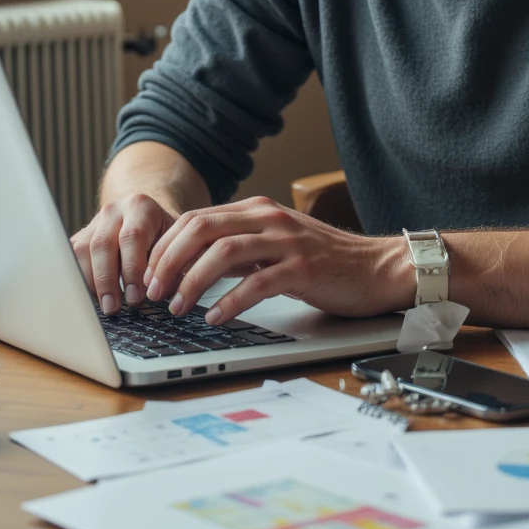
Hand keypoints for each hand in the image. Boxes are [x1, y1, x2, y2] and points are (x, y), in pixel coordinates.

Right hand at [71, 193, 178, 314]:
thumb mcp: (174, 243)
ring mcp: (94, 222)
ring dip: (90, 283)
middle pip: (103, 244)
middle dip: (107, 280)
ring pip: (82, 251)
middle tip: (114, 307)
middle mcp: (114, 211)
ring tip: (102, 306)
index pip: (132, 237)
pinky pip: (72, 258)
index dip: (133, 269)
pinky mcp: (80, 236)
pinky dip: (79, 280)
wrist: (145, 218)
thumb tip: (163, 293)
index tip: (136, 297)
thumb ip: (170, 263)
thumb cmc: (164, 236)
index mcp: (140, 207)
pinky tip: (90, 298)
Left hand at [142, 195, 412, 323]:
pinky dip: (230, 302)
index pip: (195, 219)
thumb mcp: (275, 246)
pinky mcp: (303, 269)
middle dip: (168, 261)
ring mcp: (286, 241)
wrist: (380, 267)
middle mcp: (268, 218)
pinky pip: (257, 283)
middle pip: (201, 229)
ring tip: (177, 307)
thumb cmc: (327, 262)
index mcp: (256, 210)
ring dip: (192, 281)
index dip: (165, 246)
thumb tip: (192, 266)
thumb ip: (240, 249)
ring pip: (223, 252)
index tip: (148, 274)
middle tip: (151, 291)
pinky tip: (216, 318)